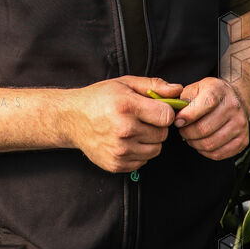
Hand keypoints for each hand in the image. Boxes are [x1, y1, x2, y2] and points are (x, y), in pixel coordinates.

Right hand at [67, 76, 182, 172]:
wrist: (71, 118)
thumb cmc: (99, 98)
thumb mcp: (125, 84)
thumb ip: (154, 86)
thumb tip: (178, 90)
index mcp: (127, 107)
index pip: (167, 116)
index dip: (165, 112)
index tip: (156, 109)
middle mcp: (123, 130)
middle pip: (162, 134)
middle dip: (156, 126)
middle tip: (141, 119)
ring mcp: (119, 150)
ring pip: (155, 150)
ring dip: (149, 140)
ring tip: (134, 130)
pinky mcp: (116, 164)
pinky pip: (143, 161)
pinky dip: (139, 152)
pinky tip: (126, 141)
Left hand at [173, 77, 249, 160]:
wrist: (235, 99)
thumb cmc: (211, 94)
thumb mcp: (196, 88)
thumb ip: (183, 99)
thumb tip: (174, 115)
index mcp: (219, 90)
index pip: (205, 104)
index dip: (188, 116)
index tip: (178, 121)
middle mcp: (233, 107)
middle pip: (204, 129)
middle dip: (187, 133)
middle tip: (183, 130)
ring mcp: (240, 125)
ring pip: (210, 144)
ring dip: (194, 143)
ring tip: (191, 137)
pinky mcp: (243, 140)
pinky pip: (218, 154)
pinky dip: (205, 151)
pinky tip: (201, 142)